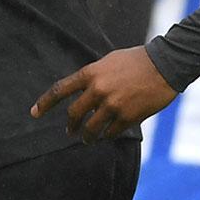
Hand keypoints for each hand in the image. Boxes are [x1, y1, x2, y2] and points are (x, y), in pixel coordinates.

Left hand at [30, 46, 173, 141]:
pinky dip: (108, 135)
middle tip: (70, 132)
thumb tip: (84, 95)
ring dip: (88, 136)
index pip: (60, 90)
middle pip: (74, 114)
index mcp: (91, 73)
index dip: (45, 103)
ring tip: (88, 139)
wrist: (165, 65)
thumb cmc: (137, 60)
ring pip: (91, 129)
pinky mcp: (128, 117)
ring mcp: (113, 105)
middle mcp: (98, 90)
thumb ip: (94, 77)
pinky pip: (111, 133)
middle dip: (70, 126)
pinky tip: (108, 135)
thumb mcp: (109, 61)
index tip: (34, 113)